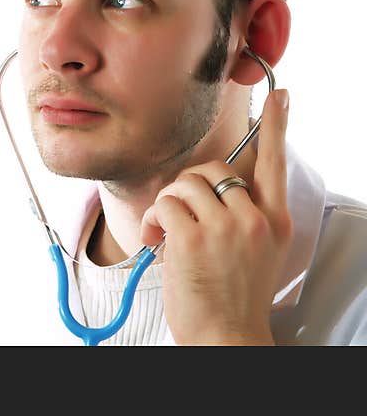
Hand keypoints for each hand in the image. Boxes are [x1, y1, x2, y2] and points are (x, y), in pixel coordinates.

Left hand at [140, 89, 292, 344]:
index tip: (281, 98)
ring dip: (168, 205)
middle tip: (180, 216)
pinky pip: (164, 204)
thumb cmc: (232, 297)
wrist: (225, 335)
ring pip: (185, 183)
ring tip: (166, 233)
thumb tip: (214, 185)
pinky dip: (152, 221)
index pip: (276, 164)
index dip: (277, 127)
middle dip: (189, 186)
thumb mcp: (256, 251)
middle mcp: (253, 219)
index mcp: (274, 221)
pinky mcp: (193, 237)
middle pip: (214, 169)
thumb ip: (243, 215)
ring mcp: (225, 227)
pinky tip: (155, 241)